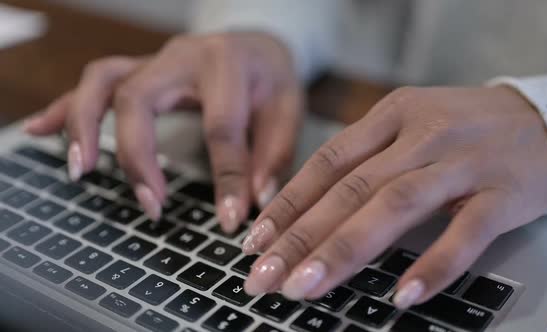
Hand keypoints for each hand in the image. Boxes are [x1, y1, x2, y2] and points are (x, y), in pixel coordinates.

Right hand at [24, 32, 302, 230]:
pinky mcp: (139, 72)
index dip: (226, 179)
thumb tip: (255, 201)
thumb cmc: (270, 77)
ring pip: (103, 82)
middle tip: (151, 206)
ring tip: (79, 170)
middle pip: (138, 98)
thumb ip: (273, 154)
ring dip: (83, 126)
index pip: (220, 127)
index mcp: (226, 64)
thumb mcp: (289, 110)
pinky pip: (93, 84)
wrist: (254, 43)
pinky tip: (41, 130)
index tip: (230, 219)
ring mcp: (154, 62)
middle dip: (137, 156)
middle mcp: (181, 57)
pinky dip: (66, 109)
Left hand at [242, 86, 546, 308]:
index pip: (327, 163)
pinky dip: (433, 264)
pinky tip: (402, 294)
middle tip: (264, 276)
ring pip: (394, 206)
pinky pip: (465, 232)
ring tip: (307, 287)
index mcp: (391, 116)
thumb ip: (365, 160)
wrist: (545, 119)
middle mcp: (421, 135)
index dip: (288, 204)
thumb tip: (307, 209)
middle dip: (301, 237)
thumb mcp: (409, 126)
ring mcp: (462, 162)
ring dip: (346, 250)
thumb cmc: (464, 129)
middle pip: (351, 189)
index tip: (255, 242)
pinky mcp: (502, 193)